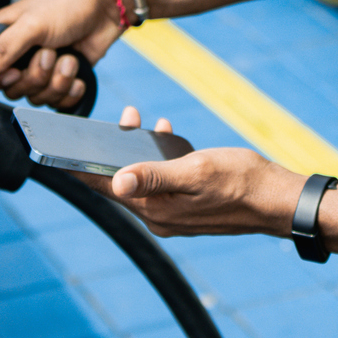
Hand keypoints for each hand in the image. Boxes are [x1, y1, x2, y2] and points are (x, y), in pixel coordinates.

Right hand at [0, 0, 123, 107]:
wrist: (107, 10)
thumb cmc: (70, 5)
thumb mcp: (32, 25)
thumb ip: (1, 49)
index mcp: (2, 38)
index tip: (14, 71)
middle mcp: (18, 56)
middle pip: (12, 90)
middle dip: (36, 77)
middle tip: (50, 54)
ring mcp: (40, 69)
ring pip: (36, 97)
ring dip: (57, 81)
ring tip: (68, 58)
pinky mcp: (60, 80)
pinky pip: (57, 102)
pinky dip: (70, 90)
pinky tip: (77, 73)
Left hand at [101, 105, 301, 239]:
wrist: (280, 201)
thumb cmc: (242, 183)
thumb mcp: (196, 171)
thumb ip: (155, 175)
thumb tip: (117, 180)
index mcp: (156, 210)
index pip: (107, 187)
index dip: (81, 167)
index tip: (58, 150)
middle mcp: (160, 216)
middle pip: (120, 181)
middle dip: (110, 150)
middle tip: (107, 121)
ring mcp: (174, 212)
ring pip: (141, 177)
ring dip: (136, 150)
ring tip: (137, 121)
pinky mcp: (188, 204)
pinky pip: (162, 180)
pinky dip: (159, 157)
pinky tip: (166, 134)